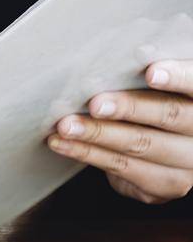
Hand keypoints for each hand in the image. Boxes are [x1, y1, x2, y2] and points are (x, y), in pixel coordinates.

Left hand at [47, 60, 192, 203]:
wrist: (164, 152)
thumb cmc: (153, 102)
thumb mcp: (158, 88)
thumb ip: (150, 76)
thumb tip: (104, 57)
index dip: (178, 78)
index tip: (151, 73)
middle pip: (170, 115)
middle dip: (128, 108)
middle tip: (95, 103)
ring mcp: (188, 163)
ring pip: (141, 144)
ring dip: (98, 134)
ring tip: (66, 125)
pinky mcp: (166, 184)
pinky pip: (122, 167)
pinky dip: (87, 153)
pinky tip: (62, 144)